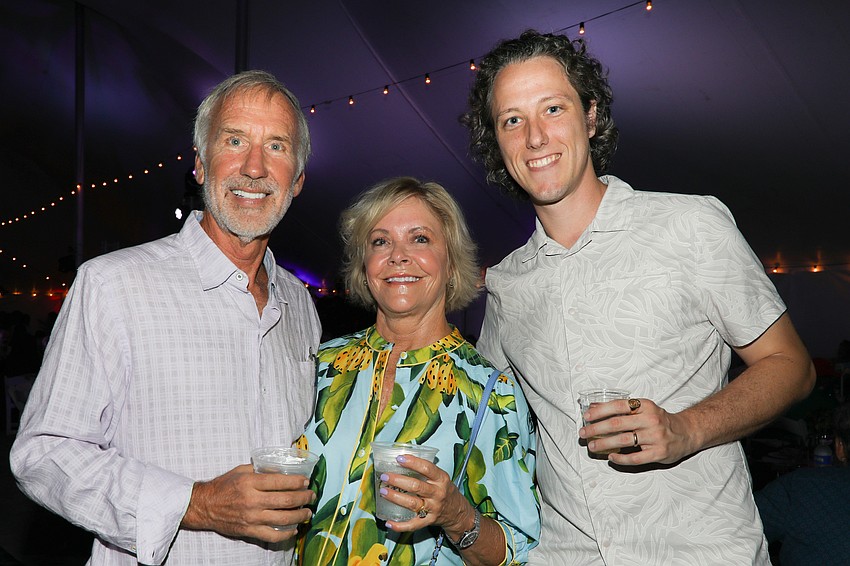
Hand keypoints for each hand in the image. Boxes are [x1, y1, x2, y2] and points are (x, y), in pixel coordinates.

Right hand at [181, 463, 314, 541]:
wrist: (204, 506)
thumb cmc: (223, 486)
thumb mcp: (241, 471)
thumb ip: (260, 470)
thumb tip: (281, 470)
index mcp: (250, 482)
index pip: (280, 481)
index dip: (297, 482)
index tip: (306, 481)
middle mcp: (252, 500)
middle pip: (286, 500)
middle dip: (303, 498)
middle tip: (311, 495)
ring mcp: (251, 517)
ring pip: (283, 518)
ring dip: (300, 515)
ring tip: (307, 512)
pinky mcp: (249, 531)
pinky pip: (272, 535)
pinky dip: (286, 534)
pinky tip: (293, 529)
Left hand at [377, 455, 472, 537]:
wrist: (458, 512)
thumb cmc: (446, 491)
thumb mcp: (441, 478)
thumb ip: (426, 471)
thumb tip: (403, 460)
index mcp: (441, 480)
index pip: (427, 468)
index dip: (412, 462)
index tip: (400, 458)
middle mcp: (438, 494)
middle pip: (416, 486)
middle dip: (398, 480)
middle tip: (385, 476)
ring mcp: (433, 508)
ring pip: (412, 503)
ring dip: (395, 497)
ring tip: (384, 491)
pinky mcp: (428, 521)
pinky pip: (413, 524)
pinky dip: (400, 525)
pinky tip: (389, 522)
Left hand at [579, 398, 696, 464]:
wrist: (686, 433)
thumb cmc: (659, 420)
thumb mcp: (642, 408)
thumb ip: (620, 408)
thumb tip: (593, 407)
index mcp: (645, 406)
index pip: (618, 405)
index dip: (600, 411)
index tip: (586, 416)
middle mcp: (650, 420)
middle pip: (617, 423)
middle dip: (596, 429)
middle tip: (583, 433)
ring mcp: (655, 437)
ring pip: (624, 440)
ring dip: (604, 444)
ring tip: (592, 446)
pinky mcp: (658, 453)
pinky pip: (635, 458)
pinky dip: (621, 458)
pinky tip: (611, 457)